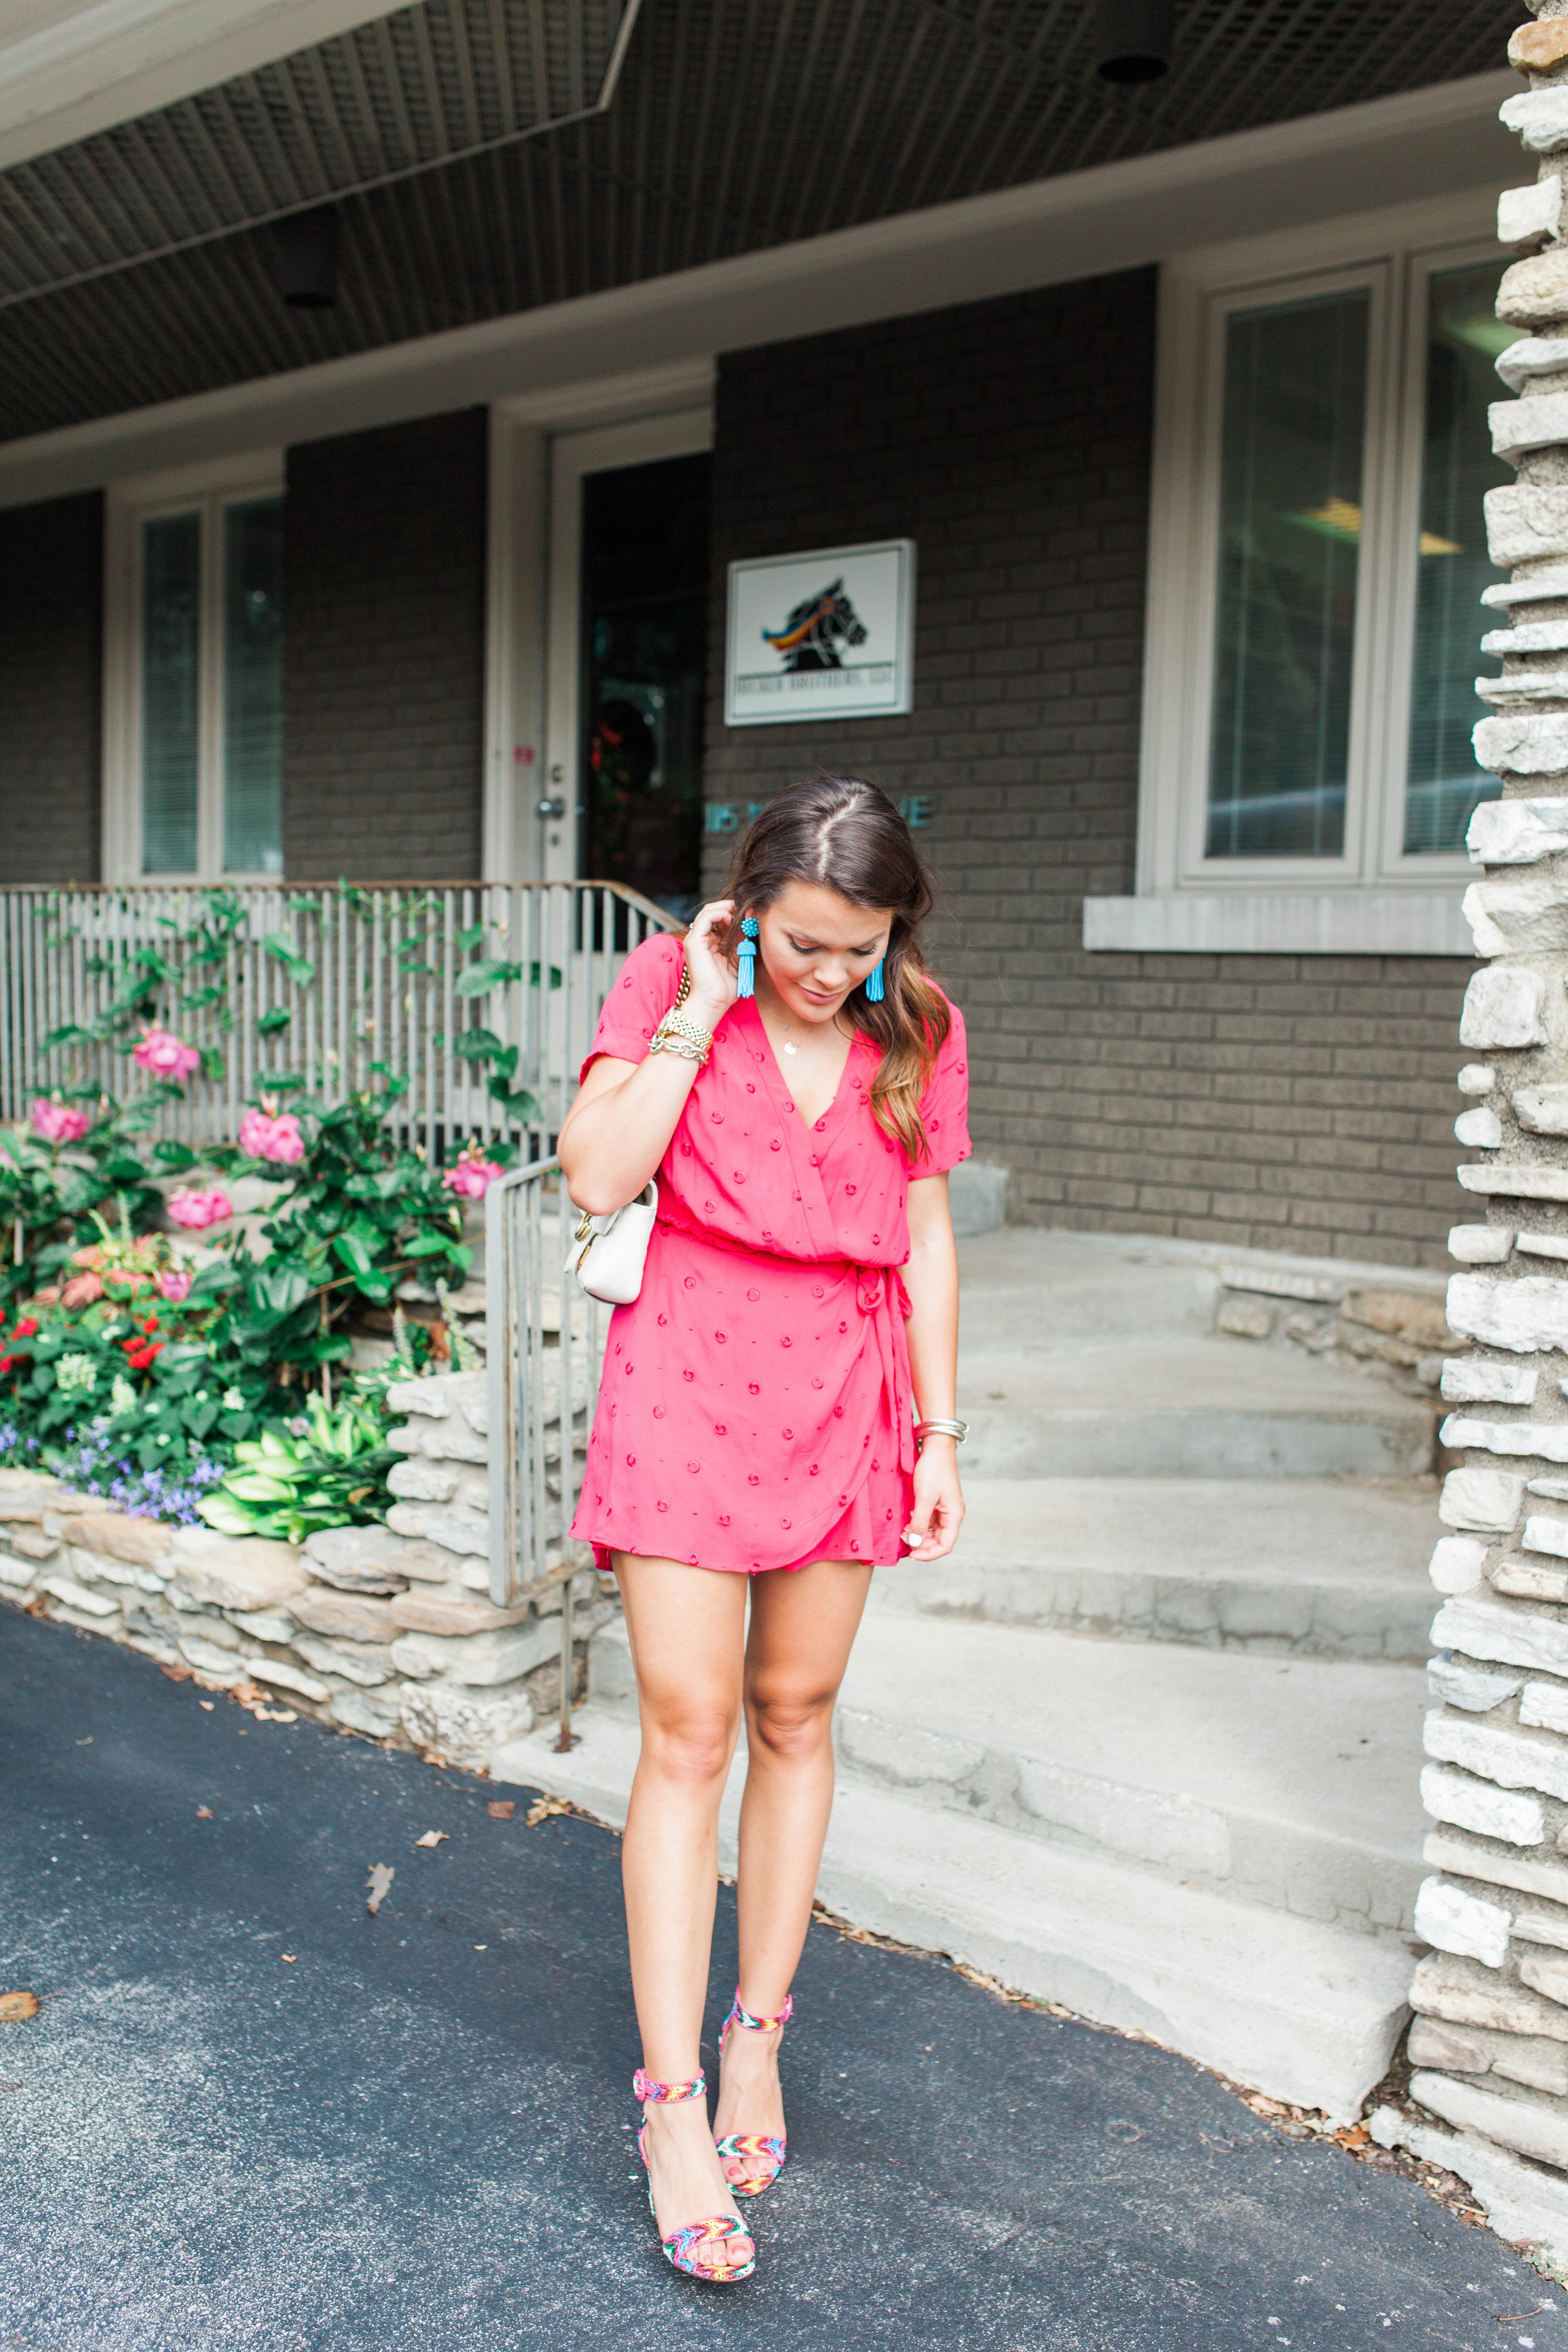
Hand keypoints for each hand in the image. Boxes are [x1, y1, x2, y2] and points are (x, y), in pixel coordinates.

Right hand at [681, 899, 740, 1028]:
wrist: (713, 1003)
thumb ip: (740, 943)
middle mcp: (700, 940)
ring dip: (726, 908)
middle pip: (712, 912)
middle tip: (745, 906)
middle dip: (730, 907)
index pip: (718, 920)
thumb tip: (749, 927)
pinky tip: (732, 919)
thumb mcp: (737, 960)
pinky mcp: (694, 942)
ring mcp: (695, 940)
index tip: (749, 914)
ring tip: (740, 911)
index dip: (733, 914)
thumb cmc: (724, 989)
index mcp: (708, 944)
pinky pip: (706, 919)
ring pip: (708, 912)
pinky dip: (720, 914)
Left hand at [900, 1440, 962, 1560]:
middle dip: (920, 1544)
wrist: (935, 1446)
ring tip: (903, 1531)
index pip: (945, 1546)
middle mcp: (952, 1515)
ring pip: (932, 1532)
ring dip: (918, 1534)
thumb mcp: (924, 1497)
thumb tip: (914, 1543)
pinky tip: (907, 1521)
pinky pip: (928, 1521)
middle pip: (938, 1541)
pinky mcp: (936, 1502)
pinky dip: (917, 1524)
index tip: (911, 1554)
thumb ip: (920, 1522)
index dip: (928, 1554)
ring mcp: (944, 1509)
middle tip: (902, 1539)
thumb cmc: (933, 1469)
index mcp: (954, 1515)